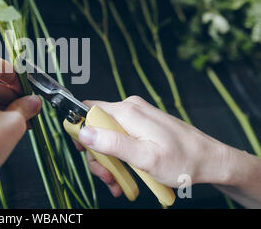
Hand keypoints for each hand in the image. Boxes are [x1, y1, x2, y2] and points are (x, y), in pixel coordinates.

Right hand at [75, 96, 238, 196]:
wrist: (209, 160)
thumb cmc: (183, 160)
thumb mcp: (145, 157)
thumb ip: (113, 143)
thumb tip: (85, 131)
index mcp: (127, 112)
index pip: (88, 111)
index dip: (81, 131)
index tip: (84, 152)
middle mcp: (129, 109)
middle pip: (96, 128)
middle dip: (98, 155)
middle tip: (108, 177)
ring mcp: (136, 116)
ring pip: (107, 135)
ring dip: (109, 160)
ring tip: (119, 181)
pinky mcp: (141, 124)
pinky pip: (120, 138)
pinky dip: (120, 156)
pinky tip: (126, 173)